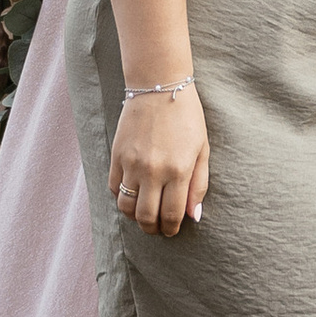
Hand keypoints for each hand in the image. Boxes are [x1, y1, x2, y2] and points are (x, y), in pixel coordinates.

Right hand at [111, 88, 208, 236]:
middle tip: (158, 228)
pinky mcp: (116, 155)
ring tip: (144, 213)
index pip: (172, 214)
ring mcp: (131, 164)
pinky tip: (133, 194)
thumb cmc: (187, 117)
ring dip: (135, 217)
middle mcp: (153, 170)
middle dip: (153, 229)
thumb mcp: (202, 149)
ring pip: (126, 207)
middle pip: (146, 217)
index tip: (172, 230)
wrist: (159, 86)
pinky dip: (122, 197)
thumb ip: (199, 185)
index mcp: (178, 170)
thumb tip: (194, 216)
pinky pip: (114, 188)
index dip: (172, 228)